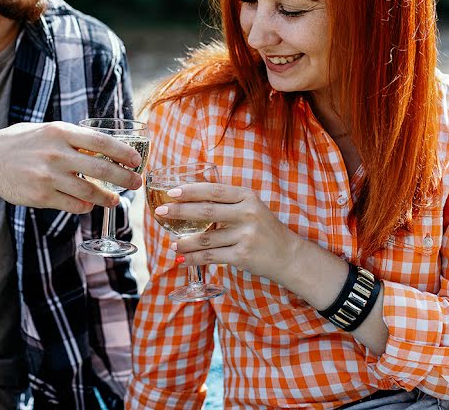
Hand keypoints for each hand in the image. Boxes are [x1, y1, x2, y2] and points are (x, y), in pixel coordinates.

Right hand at [0, 121, 142, 213]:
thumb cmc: (20, 143)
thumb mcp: (46, 130)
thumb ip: (73, 139)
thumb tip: (105, 148)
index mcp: (60, 132)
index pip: (101, 142)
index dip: (123, 152)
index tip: (136, 160)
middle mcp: (56, 154)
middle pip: (101, 169)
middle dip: (124, 178)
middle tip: (137, 183)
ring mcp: (48, 177)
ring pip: (89, 191)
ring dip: (107, 197)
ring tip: (116, 200)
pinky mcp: (41, 196)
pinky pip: (72, 205)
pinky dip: (85, 206)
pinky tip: (90, 204)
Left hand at [155, 182, 302, 282]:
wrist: (287, 255)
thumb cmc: (263, 228)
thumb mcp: (251, 207)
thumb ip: (227, 200)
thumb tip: (193, 192)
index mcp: (247, 197)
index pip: (214, 190)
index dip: (191, 190)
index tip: (172, 192)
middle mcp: (248, 214)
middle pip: (207, 211)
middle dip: (180, 211)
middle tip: (160, 211)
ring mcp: (246, 236)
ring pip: (206, 238)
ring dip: (185, 241)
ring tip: (172, 242)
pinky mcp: (243, 256)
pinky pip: (211, 257)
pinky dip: (194, 258)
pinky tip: (183, 258)